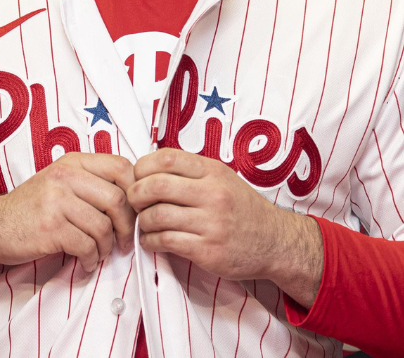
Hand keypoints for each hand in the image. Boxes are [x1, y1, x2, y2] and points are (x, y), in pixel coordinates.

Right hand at [0, 152, 135, 270]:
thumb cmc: (33, 206)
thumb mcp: (61, 181)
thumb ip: (92, 182)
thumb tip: (133, 198)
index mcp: (73, 162)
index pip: (122, 167)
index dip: (135, 191)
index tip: (135, 211)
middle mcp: (66, 176)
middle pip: (118, 199)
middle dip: (127, 226)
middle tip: (124, 241)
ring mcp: (56, 200)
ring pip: (103, 226)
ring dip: (107, 247)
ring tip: (100, 253)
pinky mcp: (50, 227)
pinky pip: (86, 246)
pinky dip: (91, 259)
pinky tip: (85, 262)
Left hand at [128, 148, 322, 307]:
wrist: (274, 241)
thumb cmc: (241, 207)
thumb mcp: (222, 177)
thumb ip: (191, 171)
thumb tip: (149, 168)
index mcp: (212, 171)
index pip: (166, 158)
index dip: (143, 166)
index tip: (137, 176)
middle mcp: (212, 194)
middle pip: (156, 185)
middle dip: (136, 193)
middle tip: (134, 201)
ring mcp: (210, 223)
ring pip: (157, 215)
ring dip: (141, 220)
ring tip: (143, 222)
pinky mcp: (207, 250)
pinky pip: (165, 241)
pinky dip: (150, 241)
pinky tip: (151, 240)